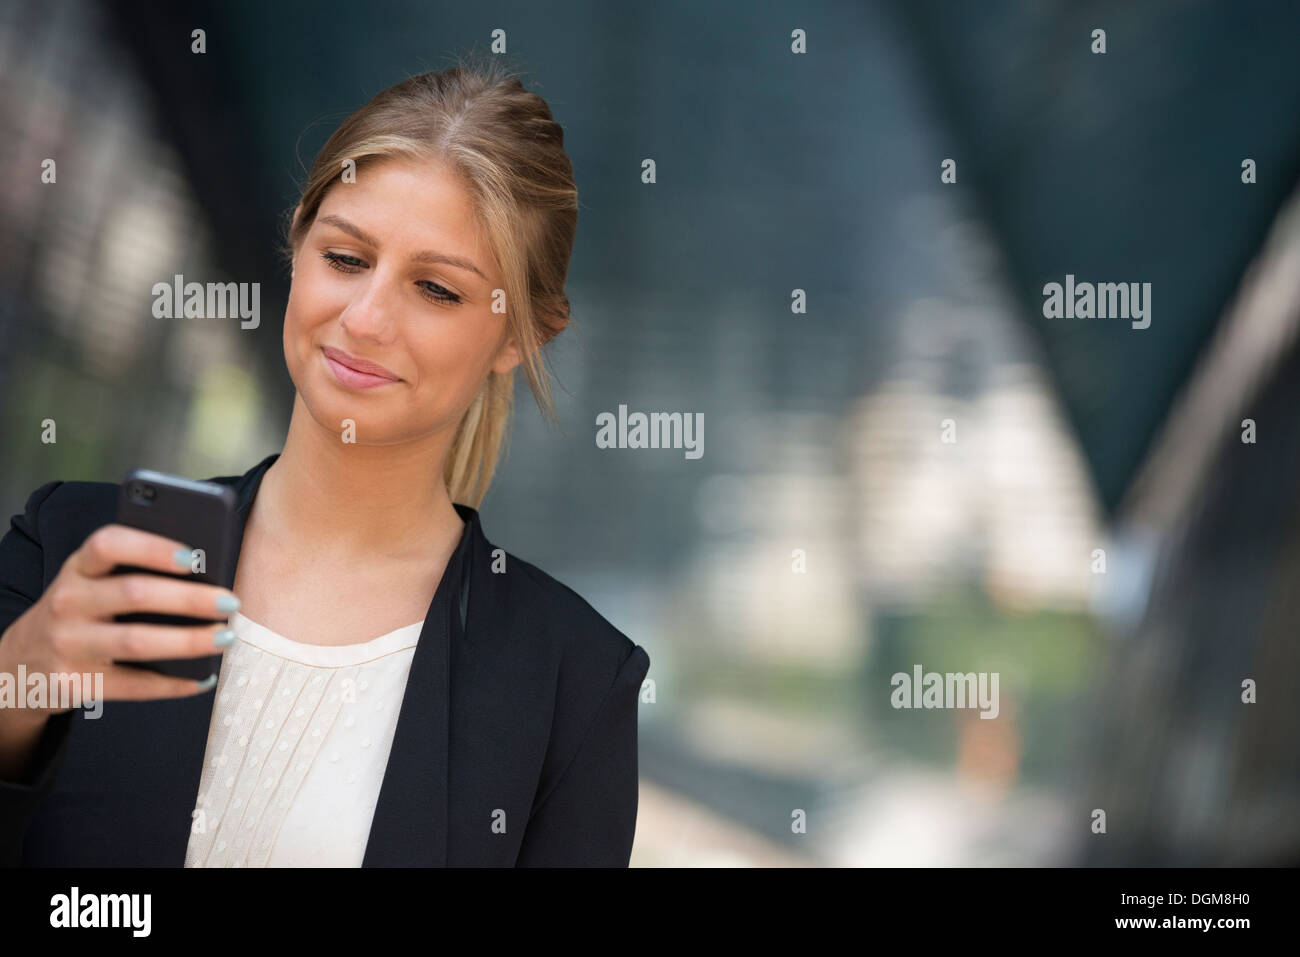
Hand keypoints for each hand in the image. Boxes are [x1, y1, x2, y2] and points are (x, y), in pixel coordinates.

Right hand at [0, 522, 239, 718]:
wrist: (22, 661)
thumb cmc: (82, 609)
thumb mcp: (93, 581)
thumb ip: (134, 570)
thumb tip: (207, 570)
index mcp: (78, 567)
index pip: (108, 544)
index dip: (151, 548)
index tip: (193, 556)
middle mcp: (68, 602)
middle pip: (135, 594)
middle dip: (190, 599)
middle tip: (231, 602)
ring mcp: (68, 644)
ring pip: (137, 642)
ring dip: (190, 641)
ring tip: (226, 637)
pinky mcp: (74, 683)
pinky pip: (133, 685)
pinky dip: (174, 684)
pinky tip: (203, 678)